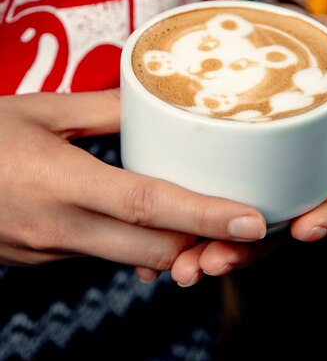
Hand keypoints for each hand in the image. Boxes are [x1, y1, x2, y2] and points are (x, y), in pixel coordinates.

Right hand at [0, 91, 266, 269]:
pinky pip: (107, 258)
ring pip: (132, 259)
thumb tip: (153, 101)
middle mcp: (58, 227)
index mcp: (58, 182)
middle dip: (206, 243)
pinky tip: (157, 226)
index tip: (252, 220)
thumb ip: (102, 109)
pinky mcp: (45, 259)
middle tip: (250, 226)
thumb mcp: (38, 110)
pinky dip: (140, 247)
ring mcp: (50, 251)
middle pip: (152, 248)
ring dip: (177, 248)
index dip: (204, 214)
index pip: (146, 205)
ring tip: (213, 223)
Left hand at [167, 32, 326, 285]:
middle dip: (249, 251)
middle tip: (217, 260)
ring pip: (235, 234)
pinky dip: (178, 246)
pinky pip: (198, 224)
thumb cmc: (273, 50)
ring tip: (185, 270)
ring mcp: (244, 185)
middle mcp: (280, 177)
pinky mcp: (207, 186)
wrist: (228, 45)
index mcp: (312, 152)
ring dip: (211, 257)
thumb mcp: (303, 48)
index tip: (306, 230)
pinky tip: (152, 264)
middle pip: (275, 227)